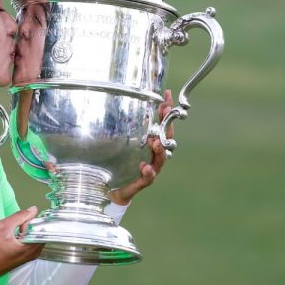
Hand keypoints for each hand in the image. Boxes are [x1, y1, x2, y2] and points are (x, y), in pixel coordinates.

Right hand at [0, 206, 43, 284]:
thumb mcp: (3, 227)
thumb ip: (20, 217)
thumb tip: (34, 209)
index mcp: (32, 246)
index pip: (41, 226)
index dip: (31, 219)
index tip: (20, 219)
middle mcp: (34, 253)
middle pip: (38, 232)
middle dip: (28, 224)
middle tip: (14, 224)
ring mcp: (29, 257)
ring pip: (32, 237)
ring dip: (24, 230)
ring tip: (11, 231)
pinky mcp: (23, 258)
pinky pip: (28, 243)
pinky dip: (22, 237)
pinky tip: (10, 237)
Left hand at [109, 89, 174, 205]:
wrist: (117, 188)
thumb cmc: (122, 163)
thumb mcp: (123, 143)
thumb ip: (125, 127)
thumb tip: (121, 102)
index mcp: (153, 143)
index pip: (162, 124)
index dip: (166, 111)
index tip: (167, 96)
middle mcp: (155, 155)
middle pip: (166, 138)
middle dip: (167, 125)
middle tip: (166, 112)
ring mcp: (152, 168)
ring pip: (161, 158)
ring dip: (159, 149)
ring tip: (156, 142)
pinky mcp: (144, 181)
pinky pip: (149, 176)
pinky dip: (148, 172)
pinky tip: (145, 167)